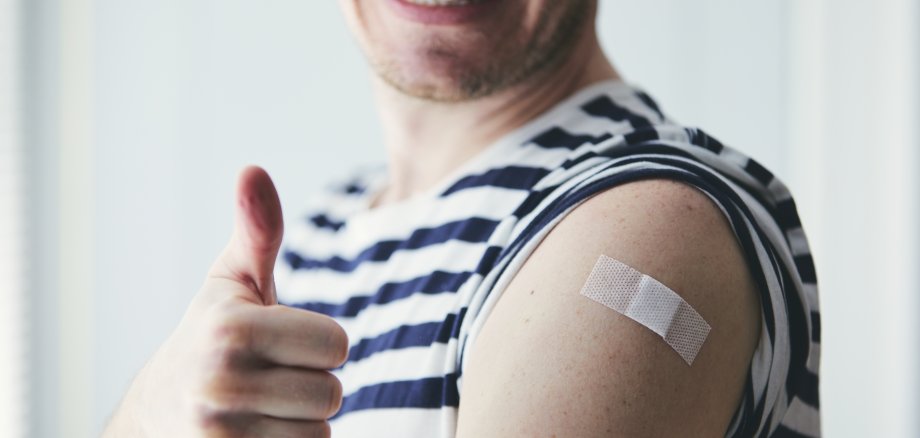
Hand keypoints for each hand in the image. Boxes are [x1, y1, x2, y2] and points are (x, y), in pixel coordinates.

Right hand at [105, 166, 347, 436]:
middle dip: (312, 382)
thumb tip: (253, 168)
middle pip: (333, 393)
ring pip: (320, 431)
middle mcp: (221, 386)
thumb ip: (257, 230)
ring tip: (262, 404)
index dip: (319, 342)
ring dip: (302, 419)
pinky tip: (259, 432)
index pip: (338, 344)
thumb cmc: (213, 334)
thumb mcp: (233, 281)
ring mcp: (222, 436)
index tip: (283, 340)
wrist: (157, 412)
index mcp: (230, 331)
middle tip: (271, 375)